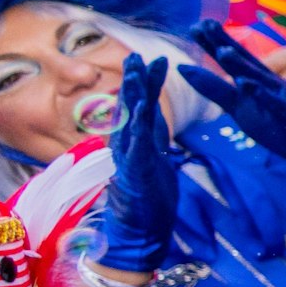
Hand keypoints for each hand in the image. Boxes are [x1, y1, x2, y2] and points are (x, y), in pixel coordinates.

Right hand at [99, 56, 179, 273]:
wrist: (141, 231)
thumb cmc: (150, 198)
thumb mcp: (157, 159)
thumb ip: (155, 139)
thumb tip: (155, 122)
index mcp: (138, 141)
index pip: (141, 105)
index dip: (146, 82)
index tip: (153, 59)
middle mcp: (128, 145)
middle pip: (131, 106)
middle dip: (135, 80)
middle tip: (138, 55)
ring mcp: (129, 157)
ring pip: (128, 120)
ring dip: (132, 95)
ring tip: (135, 72)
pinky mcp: (134, 171)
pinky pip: (135, 144)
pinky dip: (136, 125)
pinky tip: (139, 109)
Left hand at [177, 21, 285, 169]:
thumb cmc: (274, 122)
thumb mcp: (238, 105)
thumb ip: (214, 88)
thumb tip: (183, 69)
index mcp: (256, 79)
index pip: (234, 58)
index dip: (216, 43)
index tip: (196, 25)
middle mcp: (268, 83)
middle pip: (244, 61)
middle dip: (226, 43)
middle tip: (206, 24)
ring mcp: (279, 98)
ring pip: (258, 79)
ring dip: (242, 65)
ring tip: (223, 51)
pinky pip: (272, 103)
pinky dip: (260, 94)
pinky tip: (246, 85)